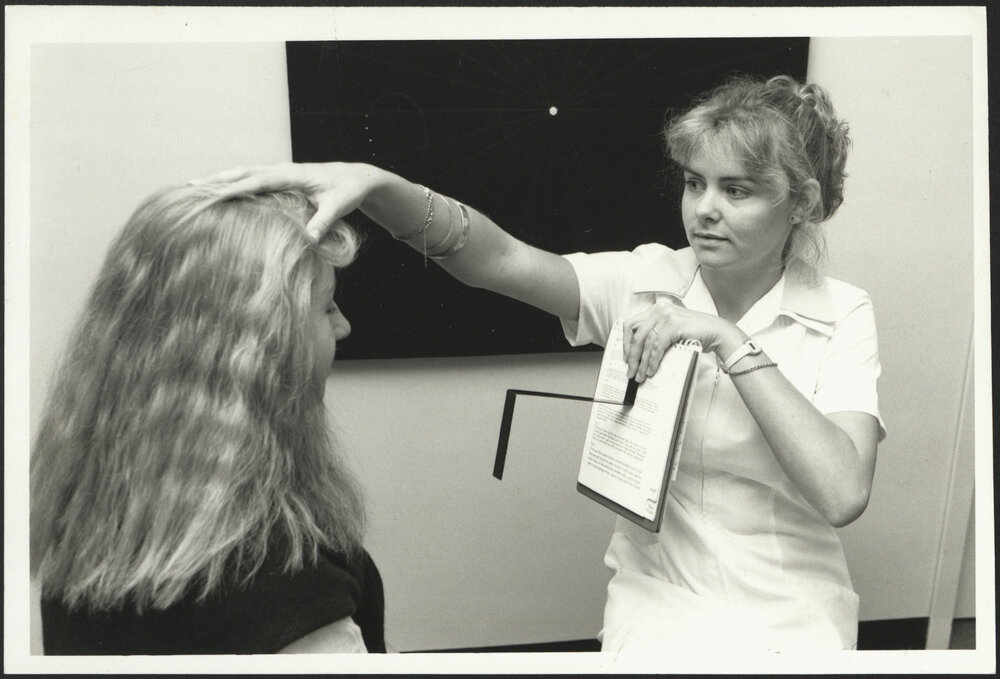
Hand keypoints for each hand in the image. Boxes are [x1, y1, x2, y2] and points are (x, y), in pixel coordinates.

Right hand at [190, 162, 379, 239]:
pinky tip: (219, 192)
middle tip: (188, 187)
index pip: (256, 181)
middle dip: (215, 180)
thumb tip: (309, 239)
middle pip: (242, 172)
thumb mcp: (338, 207)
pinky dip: (233, 183)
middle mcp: (281, 170)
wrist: (356, 177)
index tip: (210, 195)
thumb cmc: (347, 191)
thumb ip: (323, 222)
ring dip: (220, 179)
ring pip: (243, 173)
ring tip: (194, 188)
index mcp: (291, 174)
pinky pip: (251, 179)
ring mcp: (279, 172)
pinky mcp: (280, 179)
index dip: (232, 187)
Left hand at [622, 300, 743, 381]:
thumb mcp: (670, 330)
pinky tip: (652, 370)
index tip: (625, 357)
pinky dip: (653, 360)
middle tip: (631, 371)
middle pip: (636, 334)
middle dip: (632, 356)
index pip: (631, 324)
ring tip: (641, 375)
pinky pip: (658, 346)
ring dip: (642, 362)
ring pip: (646, 342)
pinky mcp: (674, 324)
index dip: (625, 342)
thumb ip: (656, 334)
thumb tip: (637, 354)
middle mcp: (660, 309)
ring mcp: (667, 315)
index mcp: (656, 309)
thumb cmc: (695, 333)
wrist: (717, 332)